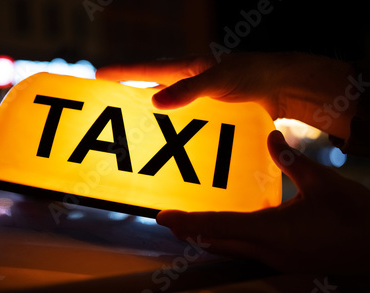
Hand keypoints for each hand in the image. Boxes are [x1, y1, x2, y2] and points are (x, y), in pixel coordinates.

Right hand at [96, 53, 356, 139]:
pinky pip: (185, 124)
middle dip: (130, 100)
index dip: (122, 73)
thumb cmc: (253, 76)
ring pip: (167, 111)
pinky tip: (169, 146)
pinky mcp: (211, 115)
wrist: (284, 88)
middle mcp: (189, 84)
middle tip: (110, 111)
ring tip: (134, 134)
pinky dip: (174, 132)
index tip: (98, 76)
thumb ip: (188, 91)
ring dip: (152, 120)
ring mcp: (199, 100)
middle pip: (151, 91)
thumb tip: (154, 102)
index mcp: (187, 68)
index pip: (146, 70)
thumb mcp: (219, 81)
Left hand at [157, 130, 369, 273]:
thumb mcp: (323, 183)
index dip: (187, 221)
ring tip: (190, 223)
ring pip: (229, 249)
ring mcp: (276, 259)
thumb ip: (293, 159)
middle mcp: (267, 249)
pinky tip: (229, 229)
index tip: (162, 216)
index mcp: (272, 230)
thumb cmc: (356, 216)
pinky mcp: (286, 260)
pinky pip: (246, 251)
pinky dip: (228, 240)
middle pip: (216, 242)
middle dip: (190, 231)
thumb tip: (273, 136)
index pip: (217, 225)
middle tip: (168, 219)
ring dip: (206, 237)